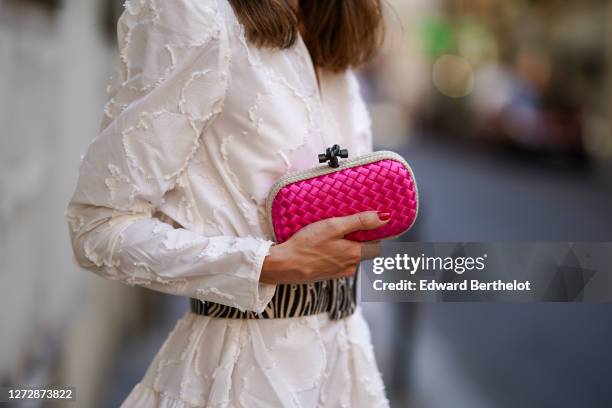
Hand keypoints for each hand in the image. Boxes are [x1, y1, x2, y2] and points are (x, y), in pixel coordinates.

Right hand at [260, 211, 389, 283]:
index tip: (374, 223)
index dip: (378, 234)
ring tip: (335, 232)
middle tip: (351, 223)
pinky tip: (325, 244)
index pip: (379, 246)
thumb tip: (385, 218)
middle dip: (362, 238)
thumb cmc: (307, 245)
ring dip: (348, 245)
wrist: (284, 265)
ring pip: (352, 256)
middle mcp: (351, 266)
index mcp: (356, 254)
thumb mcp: (334, 227)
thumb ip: (360, 222)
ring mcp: (339, 272)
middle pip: (365, 251)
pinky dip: (337, 252)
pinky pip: (339, 261)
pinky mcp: (328, 274)